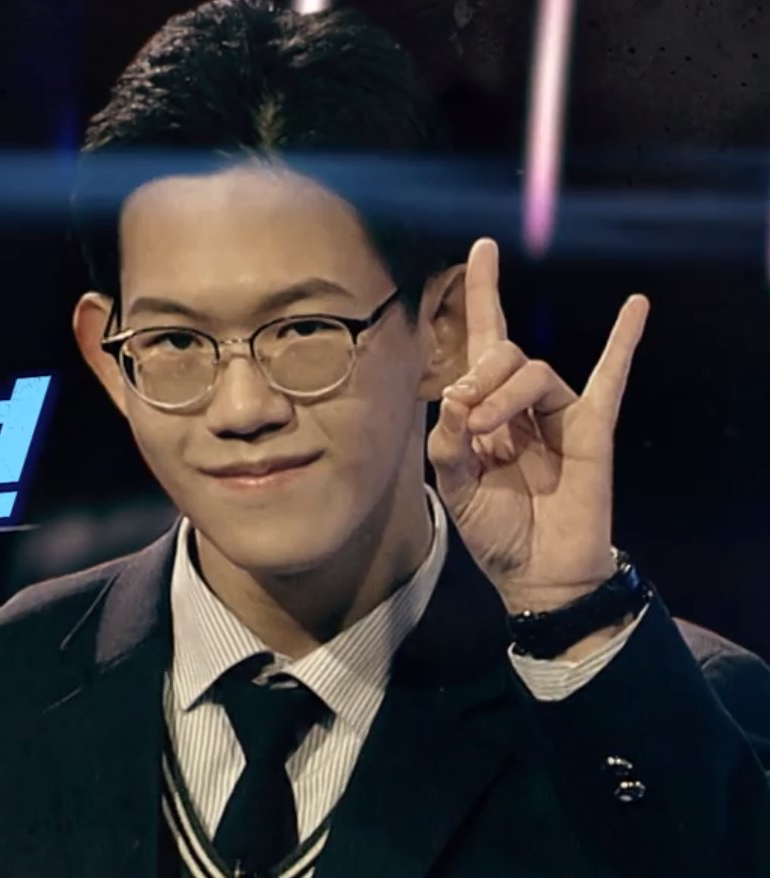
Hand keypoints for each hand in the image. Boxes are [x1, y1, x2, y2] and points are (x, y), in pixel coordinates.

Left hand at [427, 238, 649, 613]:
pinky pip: (609, 379)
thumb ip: (450, 441)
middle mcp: (520, 403)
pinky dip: (623, 342)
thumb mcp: (453, 486)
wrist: (537, 571)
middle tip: (473, 418)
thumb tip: (458, 397)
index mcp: (484, 410)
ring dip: (508, 393)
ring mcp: (558, 413)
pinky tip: (636, 308)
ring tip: (494, 432)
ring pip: (535, 371)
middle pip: (504, 353)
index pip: (480, 341)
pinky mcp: (591, 429)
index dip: (480, 294)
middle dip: (482, 376)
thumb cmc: (494, 529)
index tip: (482, 249)